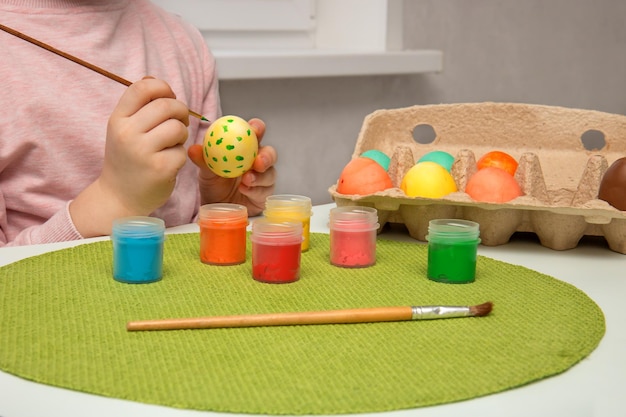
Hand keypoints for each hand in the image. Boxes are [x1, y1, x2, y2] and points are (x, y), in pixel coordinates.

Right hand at [70, 77, 189, 235]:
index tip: (169, 97)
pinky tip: (169, 162)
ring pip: (177, 128)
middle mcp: (127, 133)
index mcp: (118, 119)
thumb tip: (154, 79)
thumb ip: (139, 106)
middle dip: (180, 111)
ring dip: (182, 134)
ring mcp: (143, 152)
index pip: (142, 88)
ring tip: (172, 143)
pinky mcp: (160, 168)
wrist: (119, 197)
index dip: (163, 88)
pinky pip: (182, 151)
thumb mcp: (124, 129)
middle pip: (166, 105)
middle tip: (180, 121)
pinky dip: (180, 155)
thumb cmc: (127, 159)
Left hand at [188, 118, 276, 215]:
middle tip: (258, 160)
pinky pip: (264, 191)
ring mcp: (263, 179)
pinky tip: (245, 189)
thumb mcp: (206, 172)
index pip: (256, 134)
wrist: (216, 210)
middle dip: (267, 155)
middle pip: (270, 153)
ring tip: (247, 179)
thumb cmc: (214, 186)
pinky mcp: (264, 194)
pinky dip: (255, 190)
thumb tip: (194, 149)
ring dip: (260, 176)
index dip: (258, 128)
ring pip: (270, 173)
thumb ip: (203, 160)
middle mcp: (257, 162)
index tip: (254, 129)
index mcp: (246, 149)